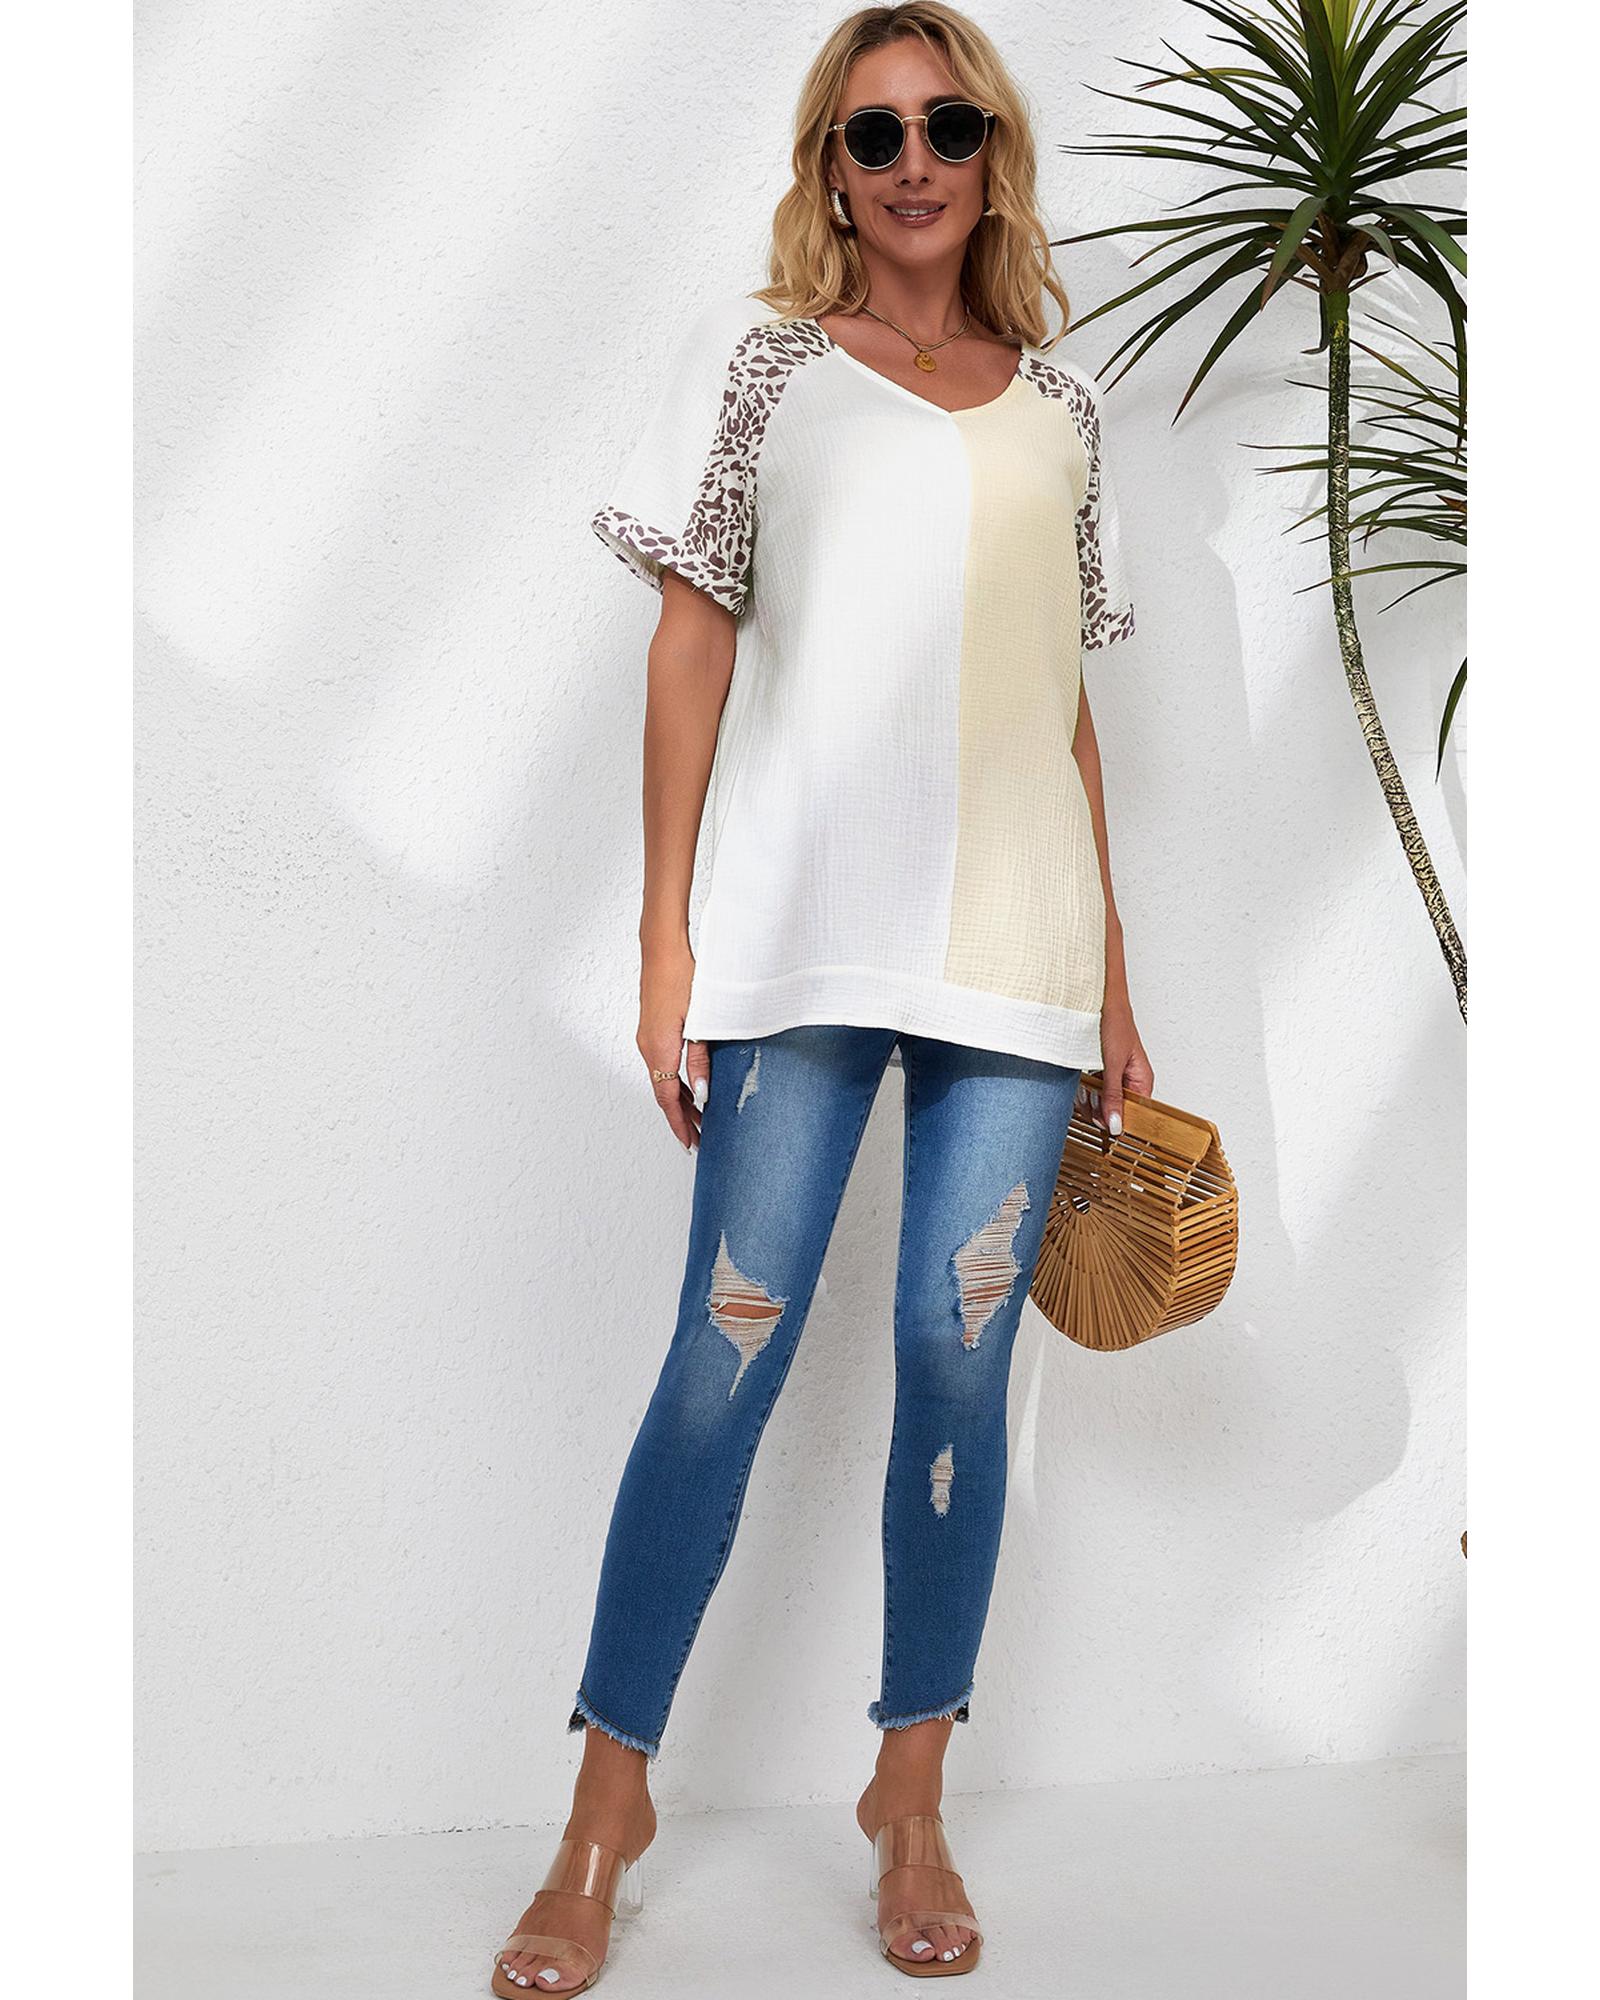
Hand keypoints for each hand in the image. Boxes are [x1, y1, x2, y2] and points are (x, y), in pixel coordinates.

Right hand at [638, 935, 710, 1151]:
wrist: (662, 948)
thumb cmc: (683, 977)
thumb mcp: (699, 1020)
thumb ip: (700, 1058)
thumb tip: (702, 1093)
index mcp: (659, 1048)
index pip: (668, 1098)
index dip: (680, 1124)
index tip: (690, 1143)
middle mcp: (648, 1047)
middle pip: (664, 1093)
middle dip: (682, 1118)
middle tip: (700, 1139)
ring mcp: (647, 1038)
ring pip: (663, 1079)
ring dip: (680, 1101)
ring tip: (699, 1119)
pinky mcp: (652, 1029)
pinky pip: (662, 1065)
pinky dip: (675, 1082)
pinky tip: (690, 1087)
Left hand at [1092, 1001, 1153, 1137]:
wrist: (1098, 998)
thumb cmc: (1114, 1021)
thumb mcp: (1112, 1064)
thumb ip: (1112, 1096)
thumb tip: (1116, 1124)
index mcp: (1142, 1079)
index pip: (1135, 1113)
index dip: (1118, 1121)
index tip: (1103, 1123)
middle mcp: (1130, 1079)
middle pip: (1115, 1110)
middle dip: (1099, 1108)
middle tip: (1089, 1098)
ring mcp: (1114, 1075)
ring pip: (1101, 1101)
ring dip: (1089, 1099)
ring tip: (1083, 1088)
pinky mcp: (1100, 1070)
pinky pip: (1092, 1089)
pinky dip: (1083, 1089)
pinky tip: (1079, 1083)